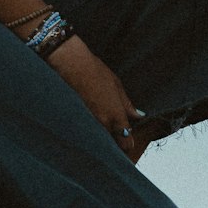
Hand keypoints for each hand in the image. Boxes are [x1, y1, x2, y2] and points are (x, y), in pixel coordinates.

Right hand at [46, 34, 145, 157]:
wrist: (69, 63)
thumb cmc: (94, 71)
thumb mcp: (116, 85)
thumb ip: (127, 104)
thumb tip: (138, 116)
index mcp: (116, 117)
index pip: (125, 144)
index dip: (128, 144)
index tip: (129, 142)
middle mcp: (102, 124)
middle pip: (111, 145)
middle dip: (114, 141)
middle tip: (115, 132)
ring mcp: (87, 124)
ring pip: (98, 139)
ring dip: (100, 136)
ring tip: (99, 121)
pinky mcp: (73, 121)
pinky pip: (84, 132)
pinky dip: (87, 130)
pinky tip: (87, 119)